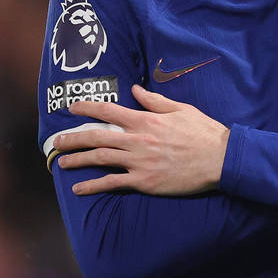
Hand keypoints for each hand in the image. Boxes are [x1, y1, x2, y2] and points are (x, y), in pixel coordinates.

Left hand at [55, 85, 229, 195]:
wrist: (220, 159)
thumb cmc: (203, 132)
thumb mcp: (181, 109)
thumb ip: (154, 100)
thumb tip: (135, 89)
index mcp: (146, 120)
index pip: (109, 111)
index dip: (88, 108)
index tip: (72, 108)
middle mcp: (138, 140)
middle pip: (97, 136)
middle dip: (73, 138)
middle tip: (56, 141)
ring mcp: (139, 162)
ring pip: (100, 158)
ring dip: (78, 160)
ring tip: (62, 162)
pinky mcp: (144, 182)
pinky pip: (113, 183)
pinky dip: (93, 185)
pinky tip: (79, 188)